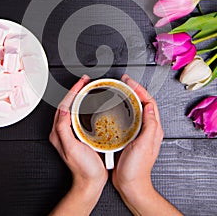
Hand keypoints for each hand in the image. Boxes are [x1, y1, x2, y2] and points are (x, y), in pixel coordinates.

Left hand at [49, 75, 107, 214]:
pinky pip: (81, 115)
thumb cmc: (83, 168)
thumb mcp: (71, 148)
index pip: (64, 105)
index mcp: (58, 132)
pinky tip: (92, 104)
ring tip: (88, 88)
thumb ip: (64, 129)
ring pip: (74, 108)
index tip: (81, 83)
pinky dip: (85, 106)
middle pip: (68, 104)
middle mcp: (63, 131)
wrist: (91, 182)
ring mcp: (72, 132)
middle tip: (85, 81)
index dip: (72, 92)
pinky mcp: (80, 134)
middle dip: (76, 90)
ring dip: (80, 96)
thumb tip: (63, 110)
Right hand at [112, 74, 163, 200]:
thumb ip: (149, 125)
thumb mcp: (144, 145)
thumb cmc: (137, 169)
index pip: (149, 102)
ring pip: (134, 109)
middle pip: (142, 103)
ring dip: (128, 98)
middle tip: (124, 81)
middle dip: (134, 90)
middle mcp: (147, 129)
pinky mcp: (128, 136)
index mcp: (153, 128)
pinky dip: (121, 109)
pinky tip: (114, 108)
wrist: (130, 184)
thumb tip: (148, 106)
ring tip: (119, 89)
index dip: (140, 89)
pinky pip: (127, 118)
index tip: (129, 82)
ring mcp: (138, 132)